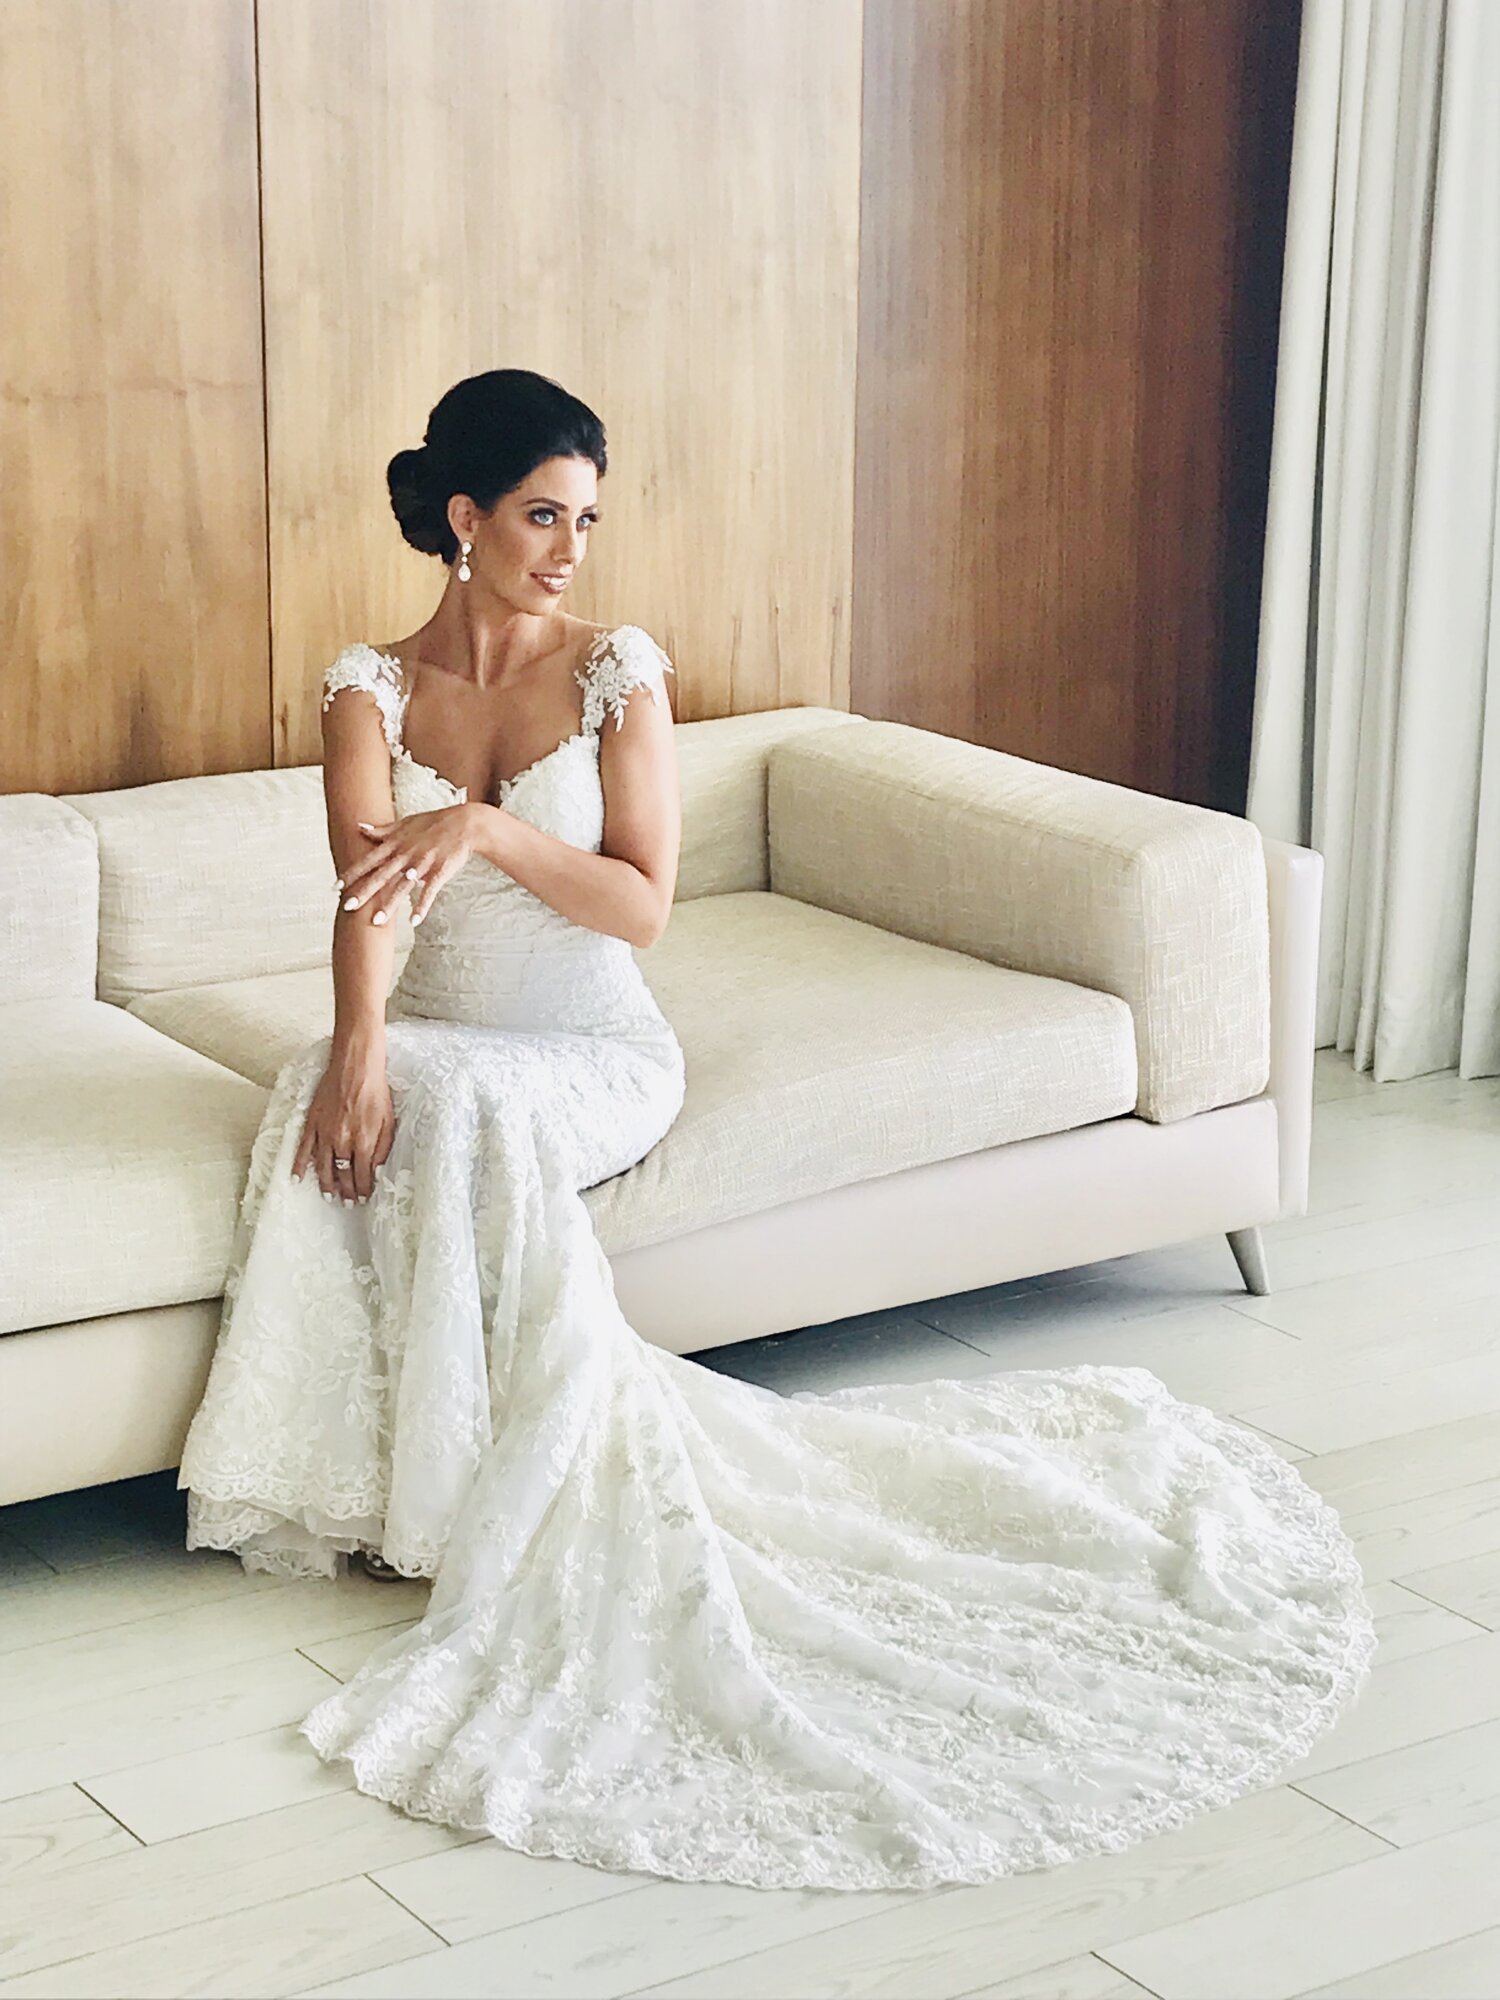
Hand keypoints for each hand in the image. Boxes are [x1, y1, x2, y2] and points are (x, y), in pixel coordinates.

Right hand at [292, 1053, 394, 1201]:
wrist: (356, 1066)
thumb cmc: (376, 1091)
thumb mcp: (389, 1121)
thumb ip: (383, 1148)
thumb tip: (377, 1171)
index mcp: (364, 1141)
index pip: (362, 1175)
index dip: (363, 1190)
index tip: (363, 1199)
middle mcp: (343, 1140)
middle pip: (343, 1174)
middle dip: (346, 1191)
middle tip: (347, 1203)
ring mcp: (325, 1133)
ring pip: (323, 1166)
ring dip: (326, 1184)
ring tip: (329, 1196)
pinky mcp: (313, 1122)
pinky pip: (303, 1149)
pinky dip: (299, 1165)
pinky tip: (297, 1178)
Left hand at [340, 803, 482, 926]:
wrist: (465, 823)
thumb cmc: (435, 822)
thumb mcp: (406, 823)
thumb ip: (382, 830)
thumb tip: (360, 827)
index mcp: (396, 844)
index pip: (370, 861)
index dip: (353, 873)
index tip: (337, 886)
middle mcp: (406, 855)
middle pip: (381, 876)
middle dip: (363, 892)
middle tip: (347, 907)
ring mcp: (423, 864)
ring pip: (402, 887)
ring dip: (390, 905)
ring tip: (377, 921)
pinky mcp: (440, 871)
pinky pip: (429, 891)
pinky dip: (422, 906)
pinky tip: (414, 921)